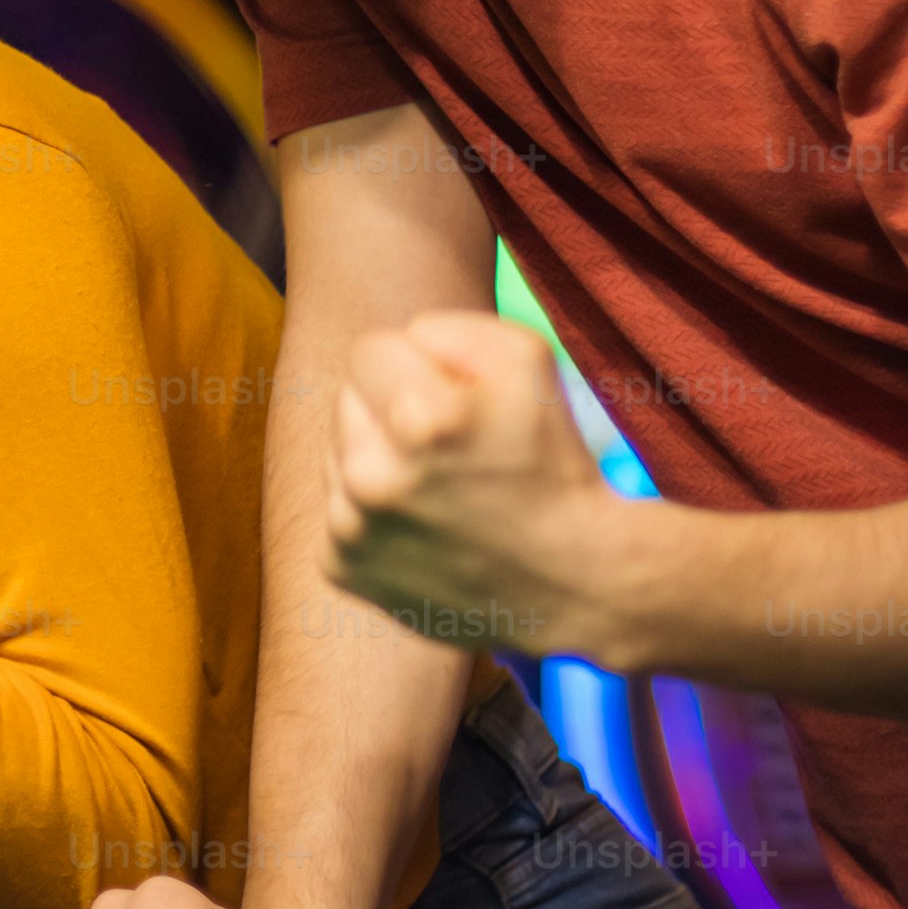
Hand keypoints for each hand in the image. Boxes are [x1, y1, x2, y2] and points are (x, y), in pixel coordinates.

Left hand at [326, 309, 642, 664]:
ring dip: (376, 459)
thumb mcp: (526, 359)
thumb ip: (446, 326)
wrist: (571, 582)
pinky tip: (423, 528)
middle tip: (450, 448)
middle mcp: (370, 478)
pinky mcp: (340, 568)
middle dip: (389, 410)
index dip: (416, 366)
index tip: (456, 400)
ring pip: (337, 453)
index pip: (369, 349)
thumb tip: (396, 343)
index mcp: (418, 418)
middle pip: (346, 399)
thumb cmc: (550, 459)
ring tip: (439, 489)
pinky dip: (370, 514)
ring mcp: (349, 530)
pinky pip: (336, 508)